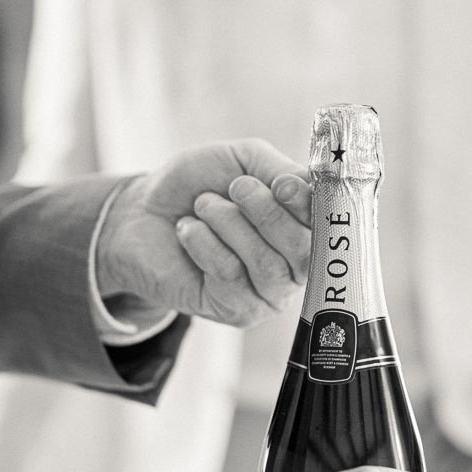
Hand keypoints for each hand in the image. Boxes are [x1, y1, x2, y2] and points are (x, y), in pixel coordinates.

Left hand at [96, 139, 311, 325]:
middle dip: (267, 214)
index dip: (310, 208)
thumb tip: (311, 186)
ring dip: (229, 225)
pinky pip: (230, 277)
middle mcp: (295, 265)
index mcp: (305, 226)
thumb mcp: (242, 160)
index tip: (282, 185)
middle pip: (304, 251)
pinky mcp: (235, 311)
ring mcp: (268, 293)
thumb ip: (280, 169)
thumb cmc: (198, 183)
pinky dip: (205, 244)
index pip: (330, 226)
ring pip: (267, 265)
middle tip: (235, 188)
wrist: (141, 211)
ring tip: (203, 205)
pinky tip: (189, 231)